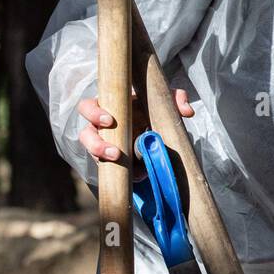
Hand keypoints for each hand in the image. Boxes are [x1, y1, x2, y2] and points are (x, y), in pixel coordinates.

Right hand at [77, 88, 194, 177]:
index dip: (94, 114)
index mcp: (108, 108)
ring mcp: (105, 146)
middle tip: (115, 153)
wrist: (155, 128)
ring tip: (124, 166)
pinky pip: (110, 170)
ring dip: (106, 162)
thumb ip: (176, 99)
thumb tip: (187, 112)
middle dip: (96, 145)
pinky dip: (124, 172)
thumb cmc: (152, 108)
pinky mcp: (112, 163)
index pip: (88, 107)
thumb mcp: (164, 100)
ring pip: (94, 155)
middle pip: (86, 135)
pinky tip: (138, 174)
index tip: (109, 121)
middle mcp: (100, 128)